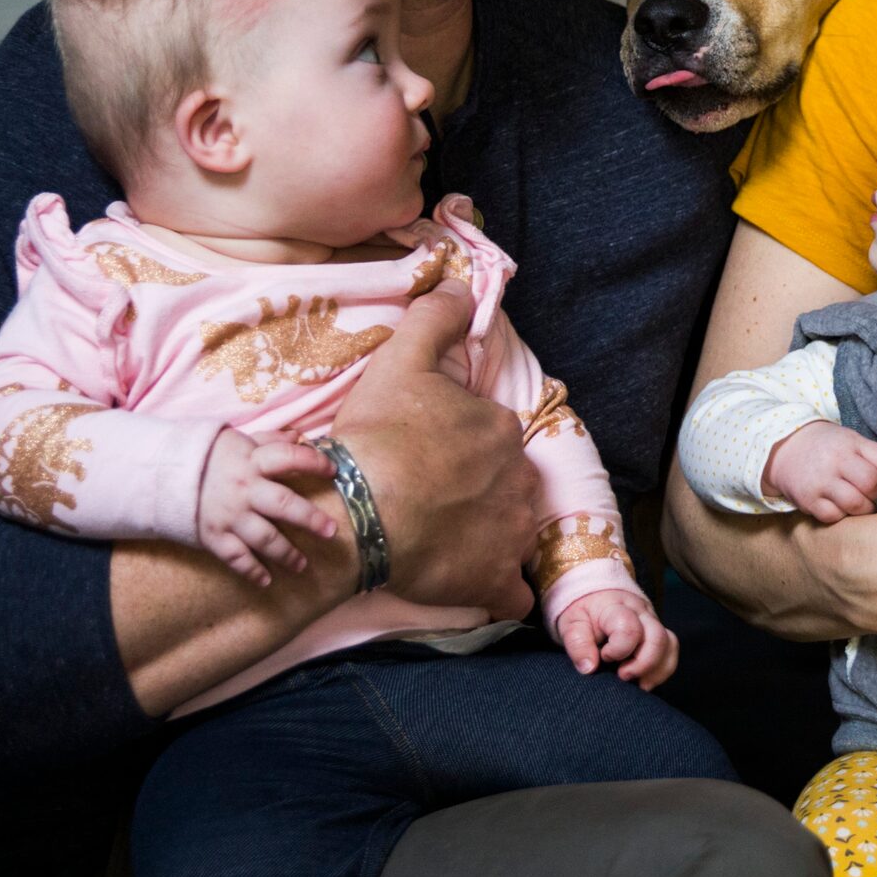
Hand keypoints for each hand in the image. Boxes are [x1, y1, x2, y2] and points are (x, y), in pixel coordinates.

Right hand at [196, 430, 342, 586]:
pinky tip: (266, 580)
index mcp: (251, 461)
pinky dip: (251, 571)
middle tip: (331, 531)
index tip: (333, 471)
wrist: (162, 474)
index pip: (288, 457)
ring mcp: (229, 515)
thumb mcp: (238, 441)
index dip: (313, 462)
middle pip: (282, 504)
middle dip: (309, 518)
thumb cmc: (208, 457)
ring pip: (263, 537)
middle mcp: (244, 489)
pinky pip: (236, 557)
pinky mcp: (213, 536)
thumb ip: (269, 441)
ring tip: (302, 565)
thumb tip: (300, 436)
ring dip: (286, 553)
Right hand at [332, 279, 539, 617]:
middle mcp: (519, 479)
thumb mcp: (401, 360)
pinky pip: (509, 590)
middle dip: (478, 487)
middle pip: (503, 481)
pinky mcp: (495, 580)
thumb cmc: (378, 437)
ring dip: (487, 533)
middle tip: (431, 496)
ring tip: (443, 537)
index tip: (427, 453)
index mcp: (502, 428)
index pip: (490, 433)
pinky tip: (472, 581)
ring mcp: (511, 533)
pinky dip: (496, 587)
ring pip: (509, 530)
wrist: (357, 512)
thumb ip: (435, 318)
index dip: (458, 442)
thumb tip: (463, 285)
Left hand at [553, 586, 679, 688]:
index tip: (604, 657)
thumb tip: (589, 668)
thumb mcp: (571, 623)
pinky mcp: (658, 632)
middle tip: (622, 675)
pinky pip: (672, 650)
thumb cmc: (584, 611)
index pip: (630, 629)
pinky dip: (663, 669)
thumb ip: (578, 644)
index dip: (618, 650)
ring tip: (638, 683)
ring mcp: (653, 622)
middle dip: (643, 664)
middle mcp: (641, 613)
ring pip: (670, 644)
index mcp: (617, 608)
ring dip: (656, 670)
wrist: (596, 593)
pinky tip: (646, 680)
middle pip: (657, 638)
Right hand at [765, 421, 876, 522]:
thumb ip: (873, 458)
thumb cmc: (827, 449)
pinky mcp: (807, 498)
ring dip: (862, 509)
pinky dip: (840, 516)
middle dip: (875, 496)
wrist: (783, 448)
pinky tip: (837, 507)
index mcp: (852, 442)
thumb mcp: (850, 441)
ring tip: (856, 504)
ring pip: (855, 504)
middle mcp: (836, 459)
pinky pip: (834, 517)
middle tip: (869, 496)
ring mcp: (821, 479)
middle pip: (871, 484)